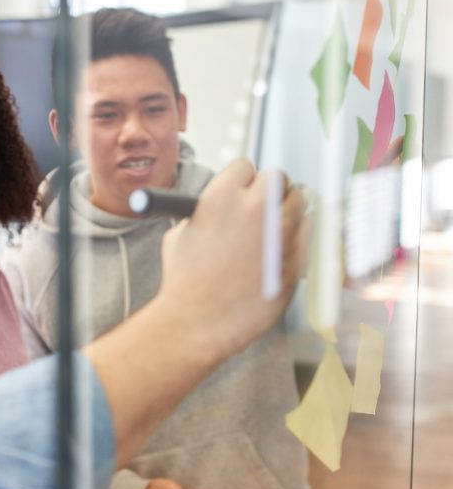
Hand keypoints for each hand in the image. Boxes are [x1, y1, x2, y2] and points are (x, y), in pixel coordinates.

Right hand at [157, 160, 307, 357]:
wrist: (197, 321)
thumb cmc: (185, 282)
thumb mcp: (181, 234)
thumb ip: (205, 212)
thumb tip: (223, 206)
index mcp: (220, 197)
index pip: (244, 166)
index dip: (240, 181)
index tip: (239, 192)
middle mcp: (254, 208)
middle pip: (276, 178)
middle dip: (268, 190)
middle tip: (260, 207)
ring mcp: (280, 232)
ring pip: (298, 201)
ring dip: (286, 210)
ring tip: (271, 228)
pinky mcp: (296, 256)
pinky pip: (307, 231)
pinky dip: (297, 234)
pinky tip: (279, 248)